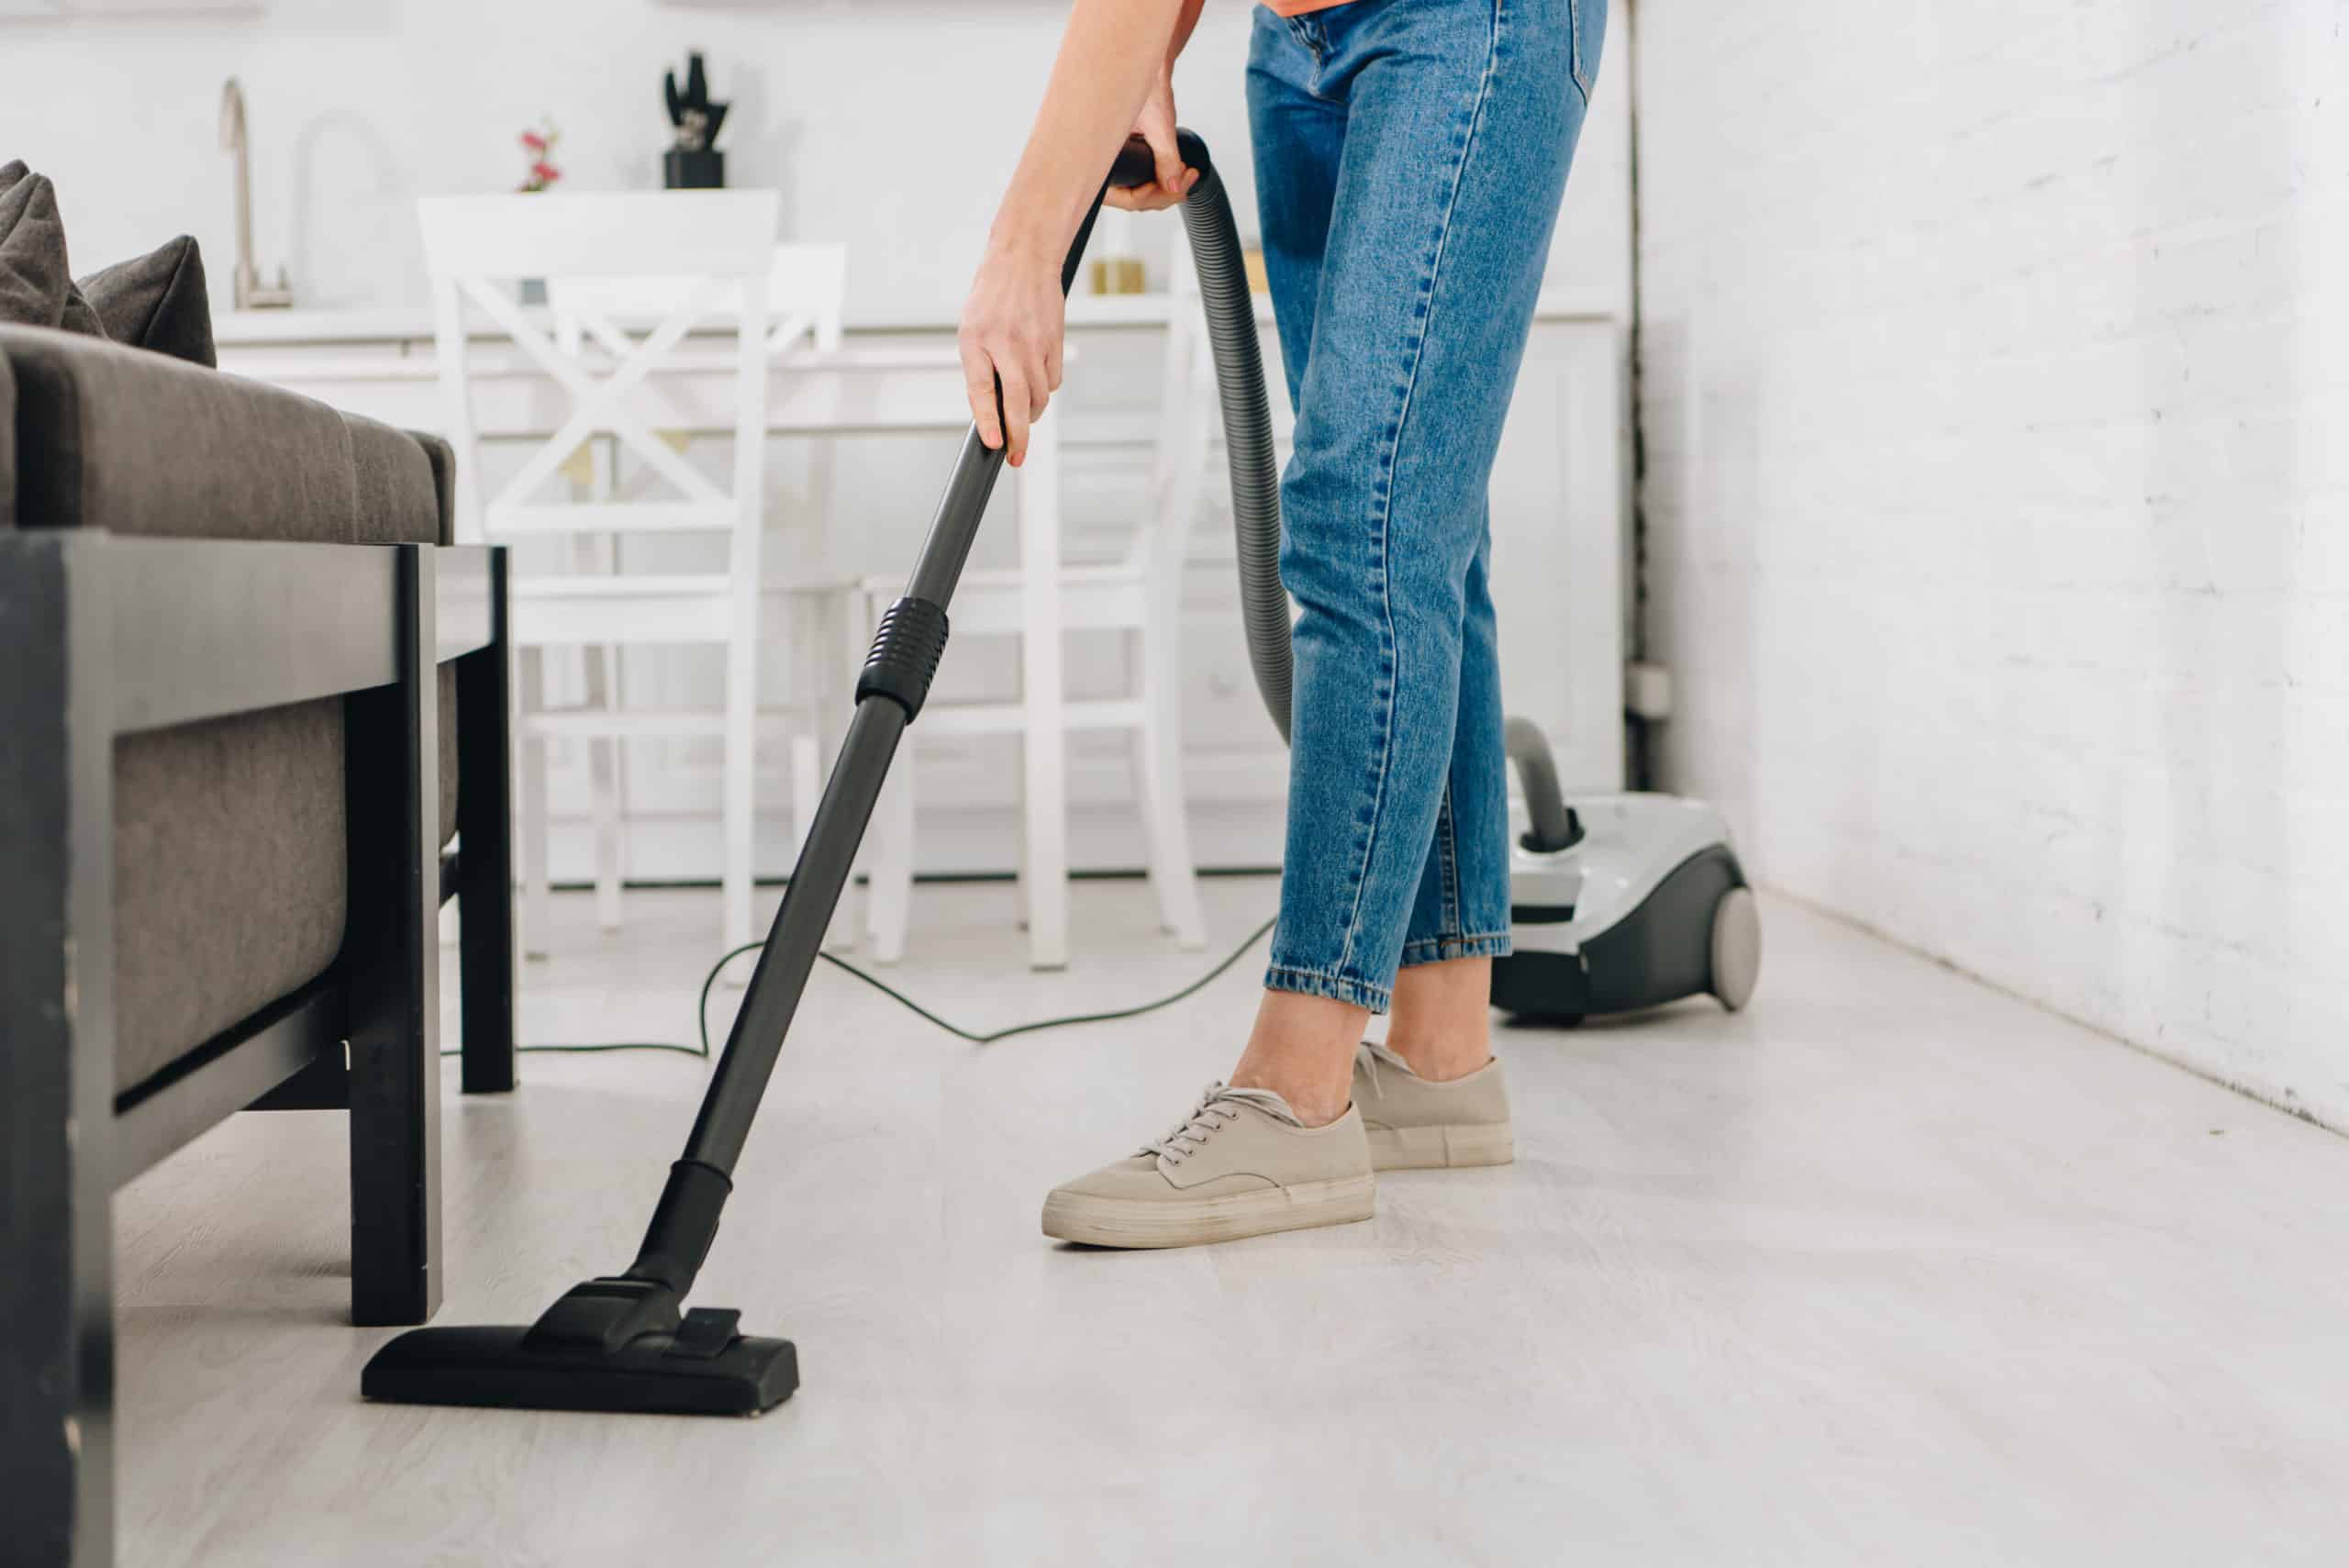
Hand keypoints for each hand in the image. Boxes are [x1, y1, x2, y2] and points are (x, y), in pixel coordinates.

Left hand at [958, 241, 1065, 466]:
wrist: (1024, 258)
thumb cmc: (992, 297)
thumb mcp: (971, 328)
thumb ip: (979, 366)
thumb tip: (991, 409)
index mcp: (976, 340)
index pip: (983, 390)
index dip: (988, 421)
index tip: (994, 444)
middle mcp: (1006, 343)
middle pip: (1017, 401)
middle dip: (1019, 435)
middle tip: (1017, 457)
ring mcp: (1034, 342)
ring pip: (1039, 395)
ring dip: (1032, 413)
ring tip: (1023, 417)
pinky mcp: (1054, 341)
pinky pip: (1053, 380)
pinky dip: (1045, 390)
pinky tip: (1036, 382)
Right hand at [1104, 71, 1198, 212]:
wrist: (1148, 65)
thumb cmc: (1143, 83)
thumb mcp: (1159, 124)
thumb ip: (1166, 158)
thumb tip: (1174, 187)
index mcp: (1098, 155)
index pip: (1122, 197)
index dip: (1148, 197)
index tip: (1169, 185)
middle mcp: (1103, 161)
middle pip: (1134, 198)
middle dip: (1164, 193)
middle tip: (1186, 180)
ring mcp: (1116, 161)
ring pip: (1140, 191)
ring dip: (1166, 187)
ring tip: (1187, 174)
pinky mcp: (1126, 157)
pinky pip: (1142, 179)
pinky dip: (1163, 178)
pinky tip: (1179, 171)